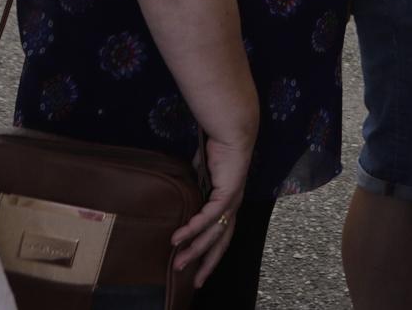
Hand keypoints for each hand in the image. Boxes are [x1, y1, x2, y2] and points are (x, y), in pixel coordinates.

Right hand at [173, 130, 253, 286]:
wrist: (232, 129)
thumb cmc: (216, 148)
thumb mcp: (199, 175)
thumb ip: (193, 189)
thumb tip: (179, 197)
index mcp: (227, 203)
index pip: (220, 234)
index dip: (209, 253)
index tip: (198, 271)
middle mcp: (233, 205)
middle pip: (222, 242)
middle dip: (207, 263)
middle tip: (194, 281)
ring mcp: (232, 200)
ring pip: (215, 233)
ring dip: (196, 249)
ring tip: (178, 263)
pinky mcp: (228, 192)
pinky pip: (209, 215)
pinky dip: (194, 228)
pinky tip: (179, 238)